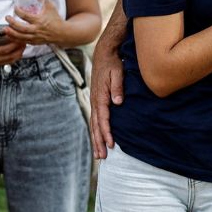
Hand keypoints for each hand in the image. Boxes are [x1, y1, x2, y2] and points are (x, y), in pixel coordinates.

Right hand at [0, 29, 25, 68]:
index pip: (4, 50)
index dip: (14, 45)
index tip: (20, 39)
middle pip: (9, 56)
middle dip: (19, 50)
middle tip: (25, 42)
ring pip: (8, 61)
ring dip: (17, 55)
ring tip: (23, 48)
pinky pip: (5, 62)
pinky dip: (12, 58)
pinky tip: (16, 54)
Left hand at [5, 0, 65, 46]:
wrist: (62, 33)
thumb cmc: (56, 20)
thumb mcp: (50, 7)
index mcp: (40, 20)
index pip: (26, 16)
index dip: (18, 11)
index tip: (15, 8)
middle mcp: (37, 30)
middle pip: (21, 28)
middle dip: (12, 23)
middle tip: (7, 18)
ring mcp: (35, 37)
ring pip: (21, 37)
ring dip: (12, 33)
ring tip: (5, 29)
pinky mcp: (35, 42)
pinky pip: (24, 42)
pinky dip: (16, 40)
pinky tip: (11, 36)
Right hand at [89, 46, 122, 160]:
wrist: (104, 53)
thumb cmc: (113, 63)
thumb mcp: (117, 72)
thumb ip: (117, 87)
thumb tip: (117, 102)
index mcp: (100, 96)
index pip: (103, 119)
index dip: (106, 133)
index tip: (111, 144)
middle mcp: (95, 101)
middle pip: (96, 126)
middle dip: (98, 142)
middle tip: (102, 157)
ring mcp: (95, 101)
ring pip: (94, 124)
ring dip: (96, 140)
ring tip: (99, 155)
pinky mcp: (97, 101)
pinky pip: (95, 119)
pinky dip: (96, 131)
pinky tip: (98, 139)